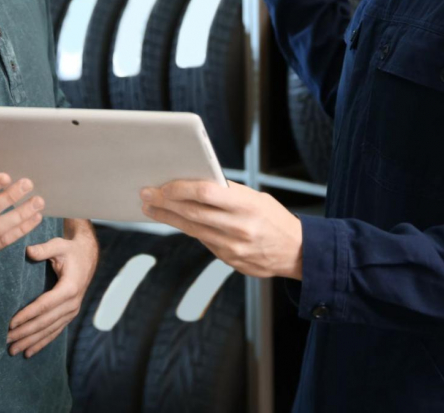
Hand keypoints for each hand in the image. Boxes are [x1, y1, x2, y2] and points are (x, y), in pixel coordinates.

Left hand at [6, 220, 98, 358]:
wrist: (87, 256)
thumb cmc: (70, 250)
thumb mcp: (59, 245)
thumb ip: (44, 249)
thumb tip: (28, 251)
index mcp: (70, 287)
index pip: (45, 305)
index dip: (28, 315)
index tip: (10, 323)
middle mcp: (73, 303)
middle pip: (45, 322)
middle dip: (25, 332)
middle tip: (4, 340)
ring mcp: (72, 311)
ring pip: (49, 330)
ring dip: (30, 341)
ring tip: (11, 350)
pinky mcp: (69, 315)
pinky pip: (55, 332)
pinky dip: (41, 343)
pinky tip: (28, 352)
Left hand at [140, 181, 302, 279]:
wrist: (297, 252)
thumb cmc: (274, 217)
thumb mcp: (256, 198)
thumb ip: (228, 194)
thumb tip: (194, 184)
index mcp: (247, 205)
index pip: (206, 192)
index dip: (181, 188)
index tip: (163, 184)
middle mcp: (239, 227)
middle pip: (192, 212)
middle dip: (165, 202)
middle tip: (147, 194)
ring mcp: (233, 247)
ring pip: (192, 229)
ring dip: (168, 217)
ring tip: (152, 207)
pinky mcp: (229, 260)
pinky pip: (202, 241)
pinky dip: (186, 229)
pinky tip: (174, 221)